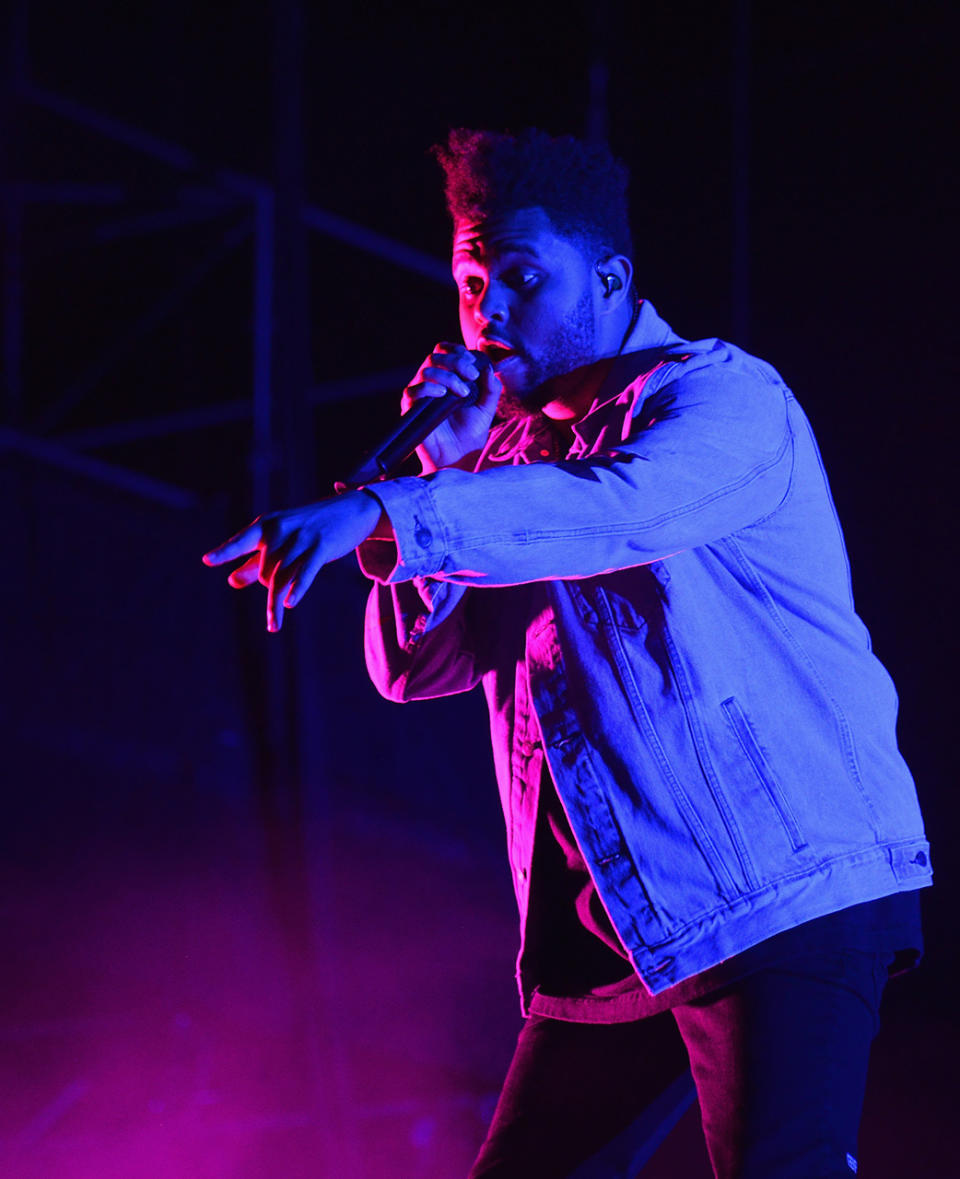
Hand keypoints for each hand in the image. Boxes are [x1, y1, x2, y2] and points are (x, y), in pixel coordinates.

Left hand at [202, 491, 382, 631]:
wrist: (353, 509)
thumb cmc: (312, 527)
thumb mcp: (283, 541)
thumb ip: (256, 561)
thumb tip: (231, 581)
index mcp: (268, 525)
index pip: (242, 540)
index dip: (225, 551)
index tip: (207, 560)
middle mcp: (282, 529)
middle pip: (265, 569)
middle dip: (268, 588)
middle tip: (280, 598)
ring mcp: (302, 537)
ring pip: (282, 576)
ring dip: (276, 603)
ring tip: (274, 625)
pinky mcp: (322, 546)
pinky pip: (305, 571)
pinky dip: (297, 588)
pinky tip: (290, 603)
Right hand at [403, 342, 501, 471]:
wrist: (459, 458)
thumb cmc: (470, 433)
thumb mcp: (486, 408)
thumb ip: (491, 388)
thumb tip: (489, 368)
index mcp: (446, 377)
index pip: (443, 351)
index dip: (457, 351)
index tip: (472, 362)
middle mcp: (431, 383)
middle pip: (435, 357)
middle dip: (455, 362)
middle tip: (471, 375)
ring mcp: (420, 396)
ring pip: (426, 371)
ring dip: (447, 377)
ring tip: (462, 392)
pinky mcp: (411, 410)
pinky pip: (413, 391)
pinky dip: (428, 388)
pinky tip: (443, 394)